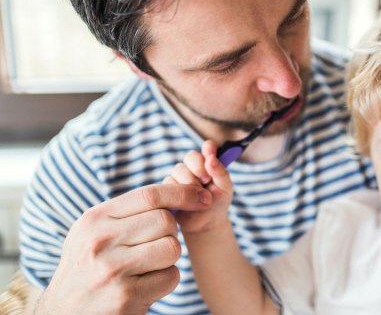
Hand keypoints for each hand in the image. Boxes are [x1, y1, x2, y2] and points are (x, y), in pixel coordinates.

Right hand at [36, 183, 212, 313]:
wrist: (64, 313)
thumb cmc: (88, 267)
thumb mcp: (94, 233)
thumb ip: (128, 213)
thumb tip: (181, 191)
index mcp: (94, 219)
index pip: (149, 195)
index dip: (182, 193)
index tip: (202, 197)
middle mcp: (100, 241)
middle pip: (165, 221)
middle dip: (171, 232)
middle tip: (156, 244)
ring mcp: (112, 270)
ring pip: (172, 248)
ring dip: (169, 258)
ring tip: (149, 266)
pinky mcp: (126, 296)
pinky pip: (171, 277)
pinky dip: (166, 281)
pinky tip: (146, 286)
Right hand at [163, 140, 233, 233]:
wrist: (206, 222)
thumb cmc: (218, 203)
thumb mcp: (225, 188)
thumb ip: (220, 171)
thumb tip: (211, 158)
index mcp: (208, 162)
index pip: (208, 147)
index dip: (209, 150)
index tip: (211, 159)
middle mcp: (193, 166)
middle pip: (191, 156)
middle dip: (199, 168)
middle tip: (207, 181)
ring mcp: (179, 176)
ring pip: (179, 170)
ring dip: (190, 183)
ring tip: (199, 197)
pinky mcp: (168, 187)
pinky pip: (169, 183)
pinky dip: (179, 192)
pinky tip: (187, 202)